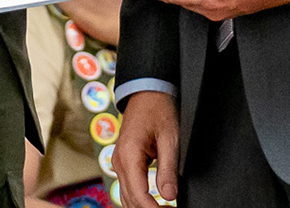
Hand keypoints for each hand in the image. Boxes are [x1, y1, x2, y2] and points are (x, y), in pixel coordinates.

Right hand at [114, 89, 178, 207]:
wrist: (145, 93)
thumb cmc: (157, 109)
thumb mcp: (169, 138)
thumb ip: (168, 168)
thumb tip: (169, 195)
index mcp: (129, 154)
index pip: (138, 194)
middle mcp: (119, 161)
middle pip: (130, 199)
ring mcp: (120, 162)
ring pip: (127, 196)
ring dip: (144, 206)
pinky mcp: (124, 162)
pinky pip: (128, 187)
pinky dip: (140, 199)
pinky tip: (155, 202)